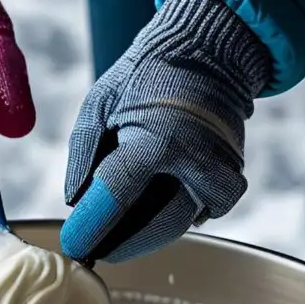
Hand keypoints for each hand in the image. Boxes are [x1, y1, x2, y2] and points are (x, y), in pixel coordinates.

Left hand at [60, 0, 269, 262]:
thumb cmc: (147, 74)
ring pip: (179, 224)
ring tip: (117, 235)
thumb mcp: (101, 100)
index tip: (73, 244)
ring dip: (146, 235)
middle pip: (158, 225)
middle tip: (94, 251)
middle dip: (122, 245)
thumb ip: (83, 152)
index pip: (118, 194)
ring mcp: (220, 171)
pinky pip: (199, 213)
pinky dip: (174, 217)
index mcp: (160, 136)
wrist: (209, 51)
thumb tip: (75, 202)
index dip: (92, 225)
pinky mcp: (231, 179)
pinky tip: (152, 209)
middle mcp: (197, 159)